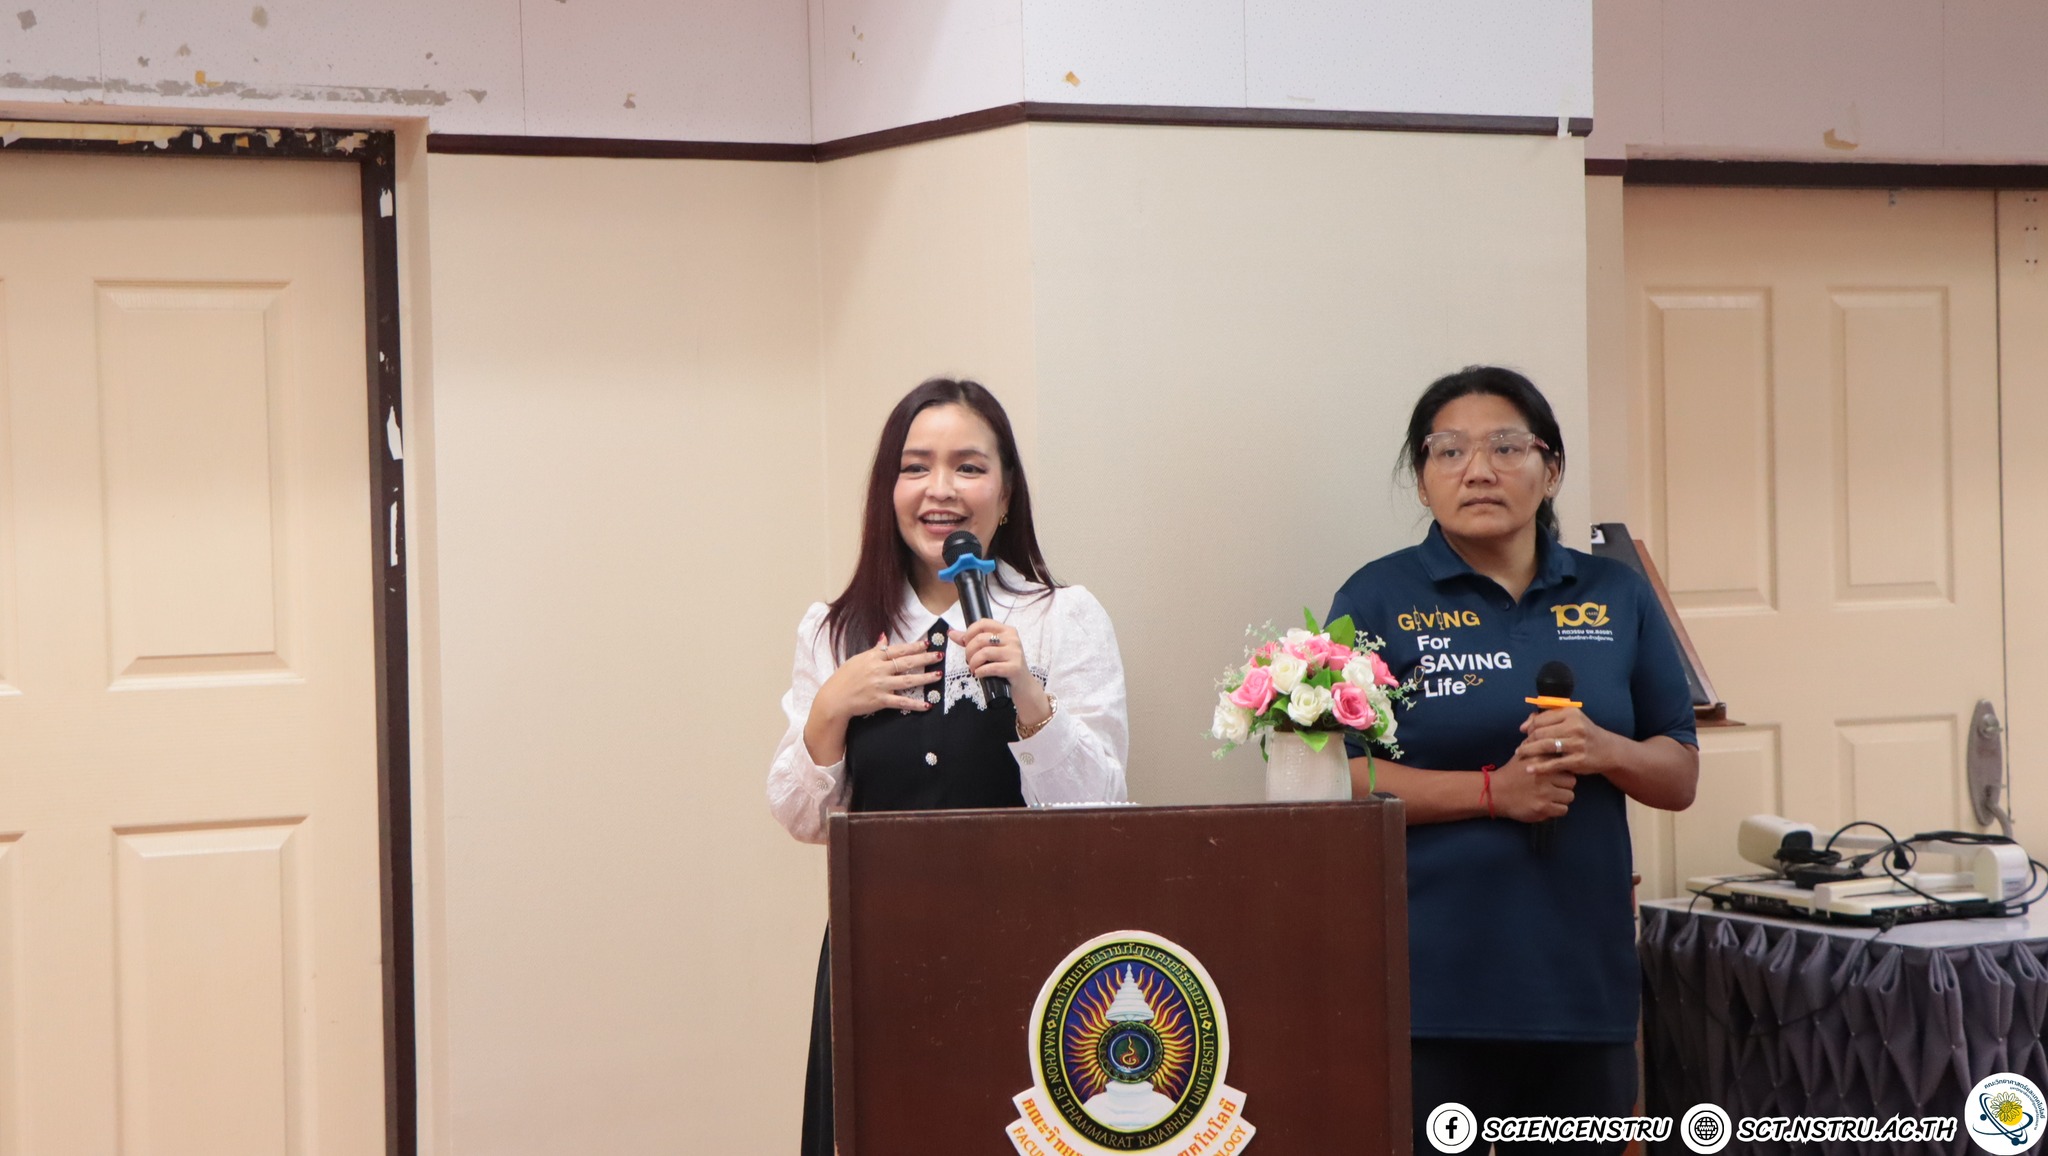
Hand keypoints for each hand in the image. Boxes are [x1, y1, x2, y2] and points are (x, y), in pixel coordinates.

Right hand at [803, 635, 944, 767]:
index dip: (914, 646)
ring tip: (938, 675)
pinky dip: (915, 704)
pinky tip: (926, 704)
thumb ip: (874, 649)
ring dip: (925, 678)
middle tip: (939, 655)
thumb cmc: (844, 677)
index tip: (927, 643)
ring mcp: (881, 685)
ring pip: (908, 680)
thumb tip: (884, 636)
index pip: (898, 649)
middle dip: (925, 658)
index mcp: (874, 657)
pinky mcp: (880, 700)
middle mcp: (879, 669)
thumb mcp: (858, 659)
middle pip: (906, 662)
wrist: (835, 698)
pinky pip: (901, 702)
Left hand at [951, 619, 1051, 730]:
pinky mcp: (1015, 668)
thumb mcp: (991, 651)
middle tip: (969, 661)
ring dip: (973, 663)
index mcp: (1007, 631)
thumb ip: (972, 641)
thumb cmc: (1005, 666)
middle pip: (981, 639)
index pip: (983, 623)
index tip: (966, 644)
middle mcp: (1012, 639)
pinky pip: (991, 667)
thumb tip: (951, 633)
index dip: (969, 632)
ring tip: (973, 669)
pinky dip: (980, 671)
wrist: (1023, 687)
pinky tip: (979, 674)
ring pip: (984, 652)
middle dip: (969, 651)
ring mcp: (1015, 653)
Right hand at [1490, 751, 1576, 822]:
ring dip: (1562, 798)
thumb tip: (1554, 738)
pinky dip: (1557, 809)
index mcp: (1540, 761)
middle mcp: (1544, 776)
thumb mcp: (1523, 754)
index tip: (1557, 775)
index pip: (1566, 765)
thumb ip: (1538, 747)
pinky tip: (1548, 806)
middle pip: (1572, 782)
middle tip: (1555, 787)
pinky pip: (1563, 810)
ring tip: (1551, 797)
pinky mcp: (1542, 808)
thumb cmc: (1511, 773)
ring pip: (1569, 797)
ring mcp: (1544, 793)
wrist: (1495, 792)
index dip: (1563, 771)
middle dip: (1565, 785)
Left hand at [1518, 707, 1619, 777]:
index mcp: (1570, 713)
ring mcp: (1577, 744)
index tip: (1524, 734)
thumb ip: (1547, 719)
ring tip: (1520, 755)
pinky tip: (1529, 769)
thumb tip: (1523, 726)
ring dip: (1528, 751)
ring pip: (1544, 746)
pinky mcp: (1578, 760)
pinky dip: (1539, 767)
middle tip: (1521, 748)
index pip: (1540, 719)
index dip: (1529, 727)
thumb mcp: (1570, 720)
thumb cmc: (1584, 733)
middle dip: (1527, 740)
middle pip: (1540, 732)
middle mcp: (1575, 726)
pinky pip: (1553, 763)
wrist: (1608, 750)